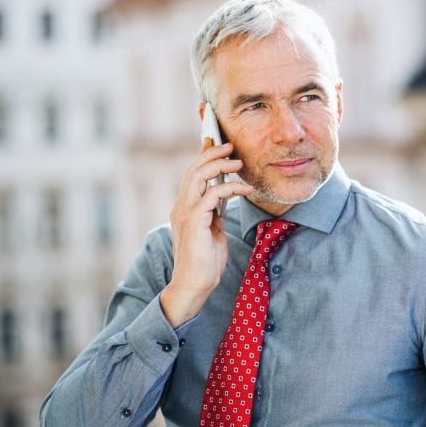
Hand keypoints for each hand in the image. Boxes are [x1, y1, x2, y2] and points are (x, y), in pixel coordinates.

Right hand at [161, 140, 253, 327]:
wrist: (195, 285)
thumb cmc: (205, 260)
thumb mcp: (211, 229)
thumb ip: (213, 211)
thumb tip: (223, 195)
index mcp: (184, 207)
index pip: (192, 174)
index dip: (202, 155)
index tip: (214, 141)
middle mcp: (180, 206)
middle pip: (193, 170)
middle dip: (211, 153)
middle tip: (230, 146)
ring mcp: (184, 213)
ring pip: (197, 177)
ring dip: (218, 165)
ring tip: (237, 161)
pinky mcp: (194, 222)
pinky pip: (212, 195)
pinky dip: (230, 188)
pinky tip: (245, 190)